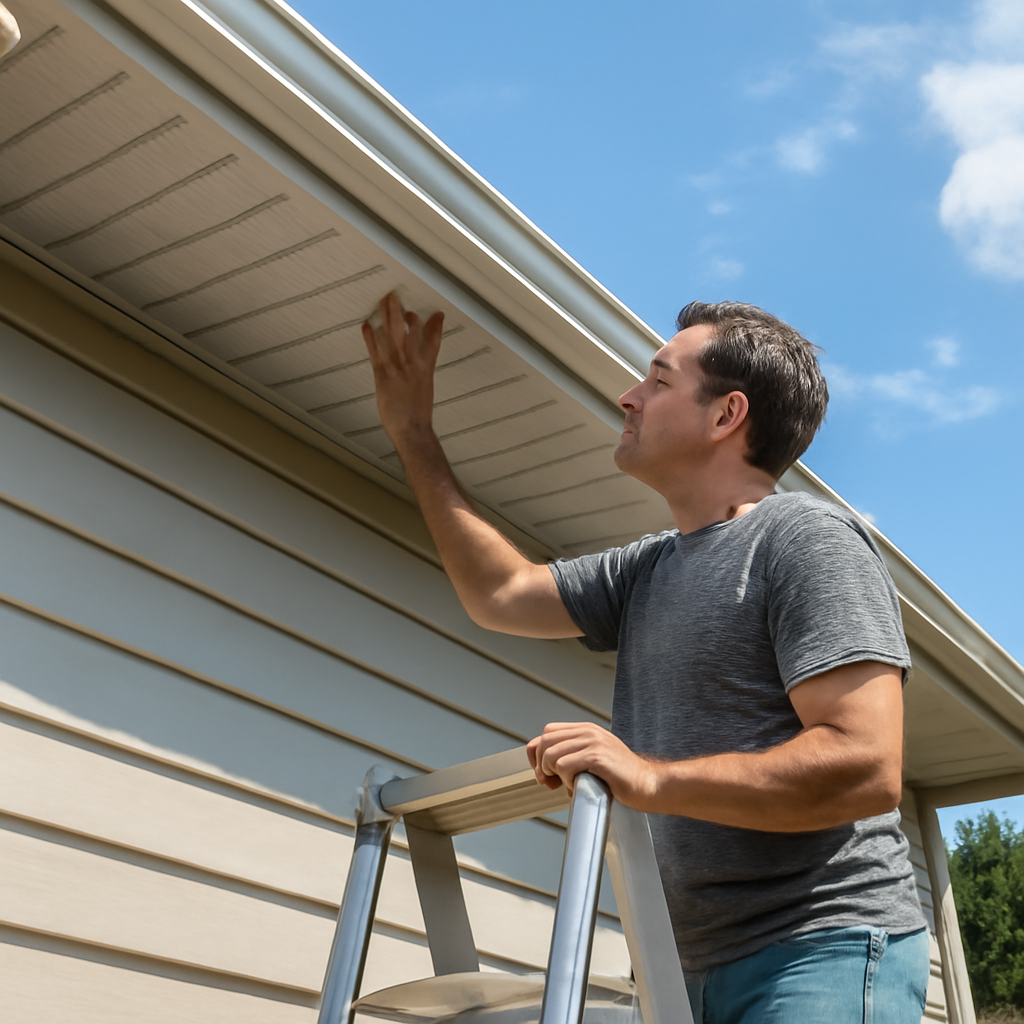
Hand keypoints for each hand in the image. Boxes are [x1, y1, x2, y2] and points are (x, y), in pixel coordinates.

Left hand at [362, 294, 444, 444]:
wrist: (411, 428)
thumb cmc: (417, 413)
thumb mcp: (426, 389)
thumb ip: (424, 373)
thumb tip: (421, 366)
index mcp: (426, 368)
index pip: (433, 341)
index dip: (435, 326)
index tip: (437, 314)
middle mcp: (413, 364)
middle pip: (408, 332)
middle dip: (401, 313)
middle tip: (395, 297)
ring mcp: (397, 369)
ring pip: (392, 337)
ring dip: (386, 318)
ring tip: (383, 302)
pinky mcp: (383, 375)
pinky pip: (376, 352)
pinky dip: (371, 338)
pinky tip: (367, 326)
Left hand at [526, 721, 656, 807]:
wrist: (649, 784)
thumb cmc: (621, 778)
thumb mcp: (594, 759)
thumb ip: (573, 756)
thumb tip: (543, 768)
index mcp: (586, 730)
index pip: (547, 732)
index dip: (538, 753)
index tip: (544, 773)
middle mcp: (588, 732)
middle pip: (545, 741)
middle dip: (541, 766)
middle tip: (551, 783)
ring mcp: (594, 742)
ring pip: (551, 755)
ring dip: (554, 775)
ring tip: (569, 785)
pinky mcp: (597, 757)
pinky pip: (564, 766)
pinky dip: (565, 781)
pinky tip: (578, 786)